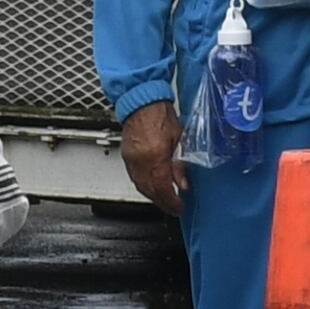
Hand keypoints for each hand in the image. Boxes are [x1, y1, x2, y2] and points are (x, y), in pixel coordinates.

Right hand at [116, 101, 188, 217]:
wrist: (141, 100)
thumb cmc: (160, 114)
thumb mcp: (179, 139)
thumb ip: (180, 165)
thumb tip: (183, 183)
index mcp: (155, 157)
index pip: (163, 189)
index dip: (172, 202)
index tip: (179, 207)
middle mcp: (140, 161)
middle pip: (150, 192)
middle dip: (162, 202)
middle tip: (173, 207)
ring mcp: (131, 160)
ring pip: (140, 187)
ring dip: (153, 196)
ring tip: (164, 200)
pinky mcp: (126, 156)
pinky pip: (134, 178)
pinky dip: (144, 186)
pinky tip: (152, 188)